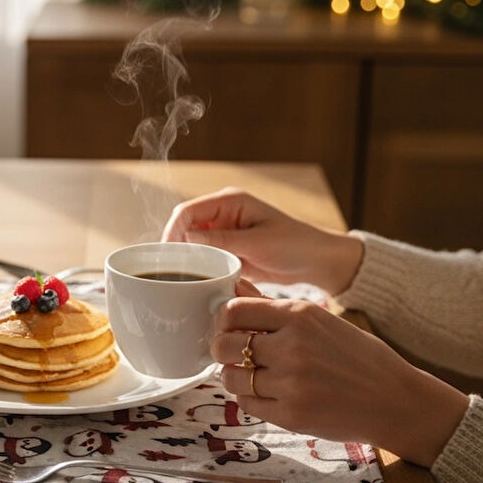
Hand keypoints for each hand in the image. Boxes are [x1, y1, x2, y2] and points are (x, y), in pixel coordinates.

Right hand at [162, 187, 362, 294]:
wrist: (316, 262)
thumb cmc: (294, 245)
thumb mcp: (257, 243)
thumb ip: (221, 240)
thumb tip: (187, 238)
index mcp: (229, 201)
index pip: (186, 211)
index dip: (172, 231)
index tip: (166, 256)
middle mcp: (223, 213)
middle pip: (184, 226)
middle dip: (175, 247)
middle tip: (171, 272)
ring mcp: (224, 232)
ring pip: (191, 243)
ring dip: (186, 258)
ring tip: (181, 278)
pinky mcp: (227, 249)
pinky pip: (203, 256)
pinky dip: (197, 267)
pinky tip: (195, 281)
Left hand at [210, 287, 468, 466]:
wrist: (395, 400)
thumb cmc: (357, 357)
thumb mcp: (321, 321)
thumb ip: (274, 308)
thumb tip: (234, 290)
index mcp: (301, 316)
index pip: (233, 311)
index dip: (223, 320)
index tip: (229, 327)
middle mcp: (293, 347)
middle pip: (224, 345)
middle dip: (223, 350)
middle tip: (234, 354)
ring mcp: (291, 383)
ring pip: (231, 378)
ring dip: (234, 376)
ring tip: (253, 375)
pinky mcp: (291, 415)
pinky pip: (246, 404)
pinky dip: (250, 398)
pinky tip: (267, 393)